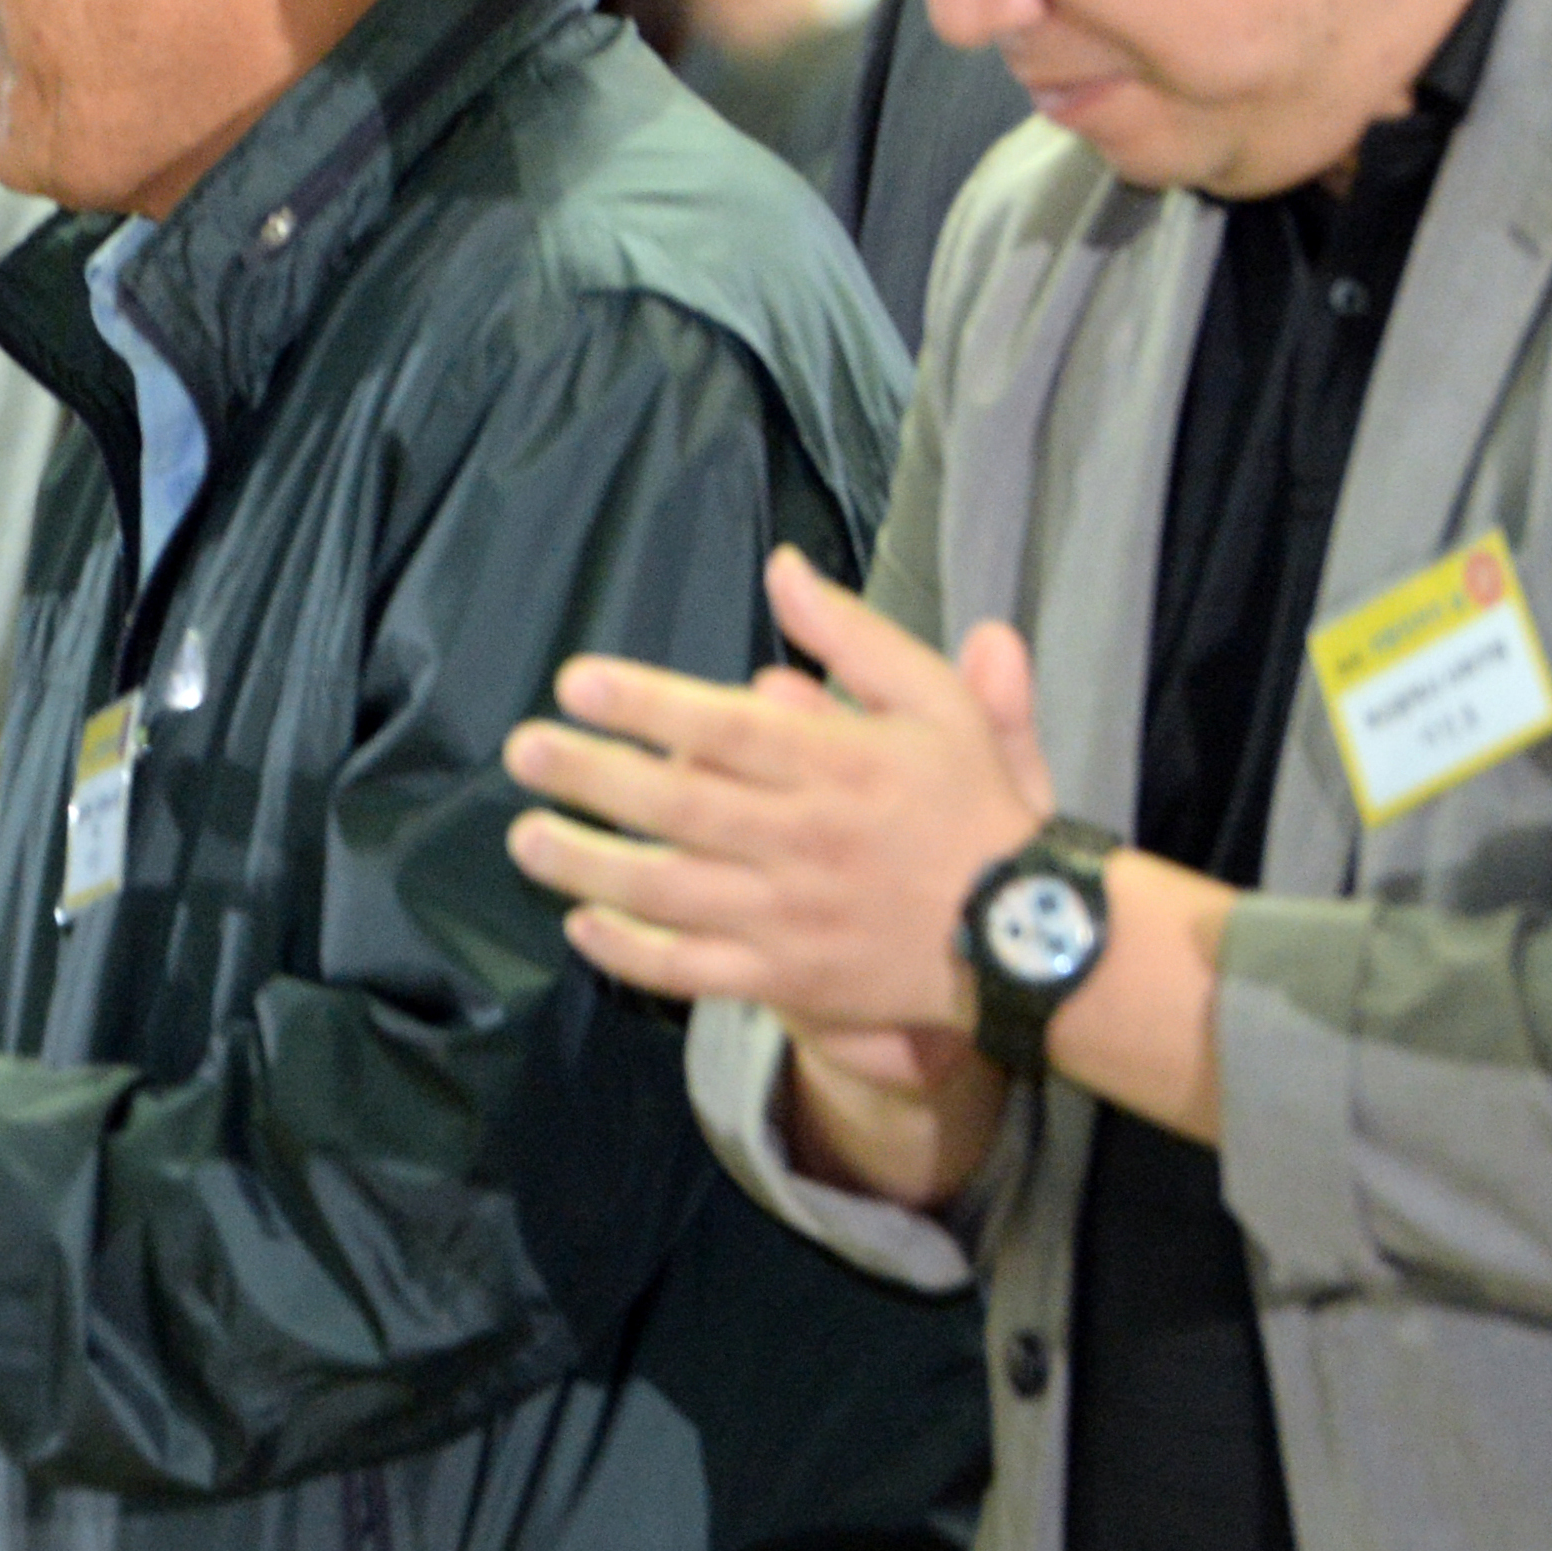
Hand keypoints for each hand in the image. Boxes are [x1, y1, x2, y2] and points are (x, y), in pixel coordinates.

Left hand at [498, 548, 1051, 1037]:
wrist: (1027, 934)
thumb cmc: (972, 806)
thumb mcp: (935, 702)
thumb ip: (853, 636)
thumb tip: (782, 568)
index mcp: (836, 766)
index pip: (726, 729)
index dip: (646, 705)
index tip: (576, 683)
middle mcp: (803, 840)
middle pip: (679, 805)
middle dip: (591, 777)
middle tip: (524, 751)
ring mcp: (789, 917)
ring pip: (670, 891)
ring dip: (589, 865)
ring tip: (525, 838)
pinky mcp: (788, 982)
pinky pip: (694, 971)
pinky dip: (633, 954)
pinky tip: (581, 927)